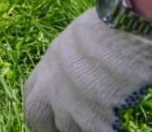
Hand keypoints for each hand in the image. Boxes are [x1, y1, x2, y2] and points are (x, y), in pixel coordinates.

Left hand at [23, 9, 151, 131]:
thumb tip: (82, 68)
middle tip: (66, 129)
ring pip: (67, 129)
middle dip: (48, 126)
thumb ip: (72, 60)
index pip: (31, 92)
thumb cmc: (106, 29)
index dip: (39, 106)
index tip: (48, 114)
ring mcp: (68, 104)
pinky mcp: (92, 118)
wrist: (120, 32)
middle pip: (36, 116)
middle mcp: (50, 86)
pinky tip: (118, 127)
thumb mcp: (76, 41)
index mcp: (47, 65)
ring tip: (96, 123)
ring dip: (80, 128)